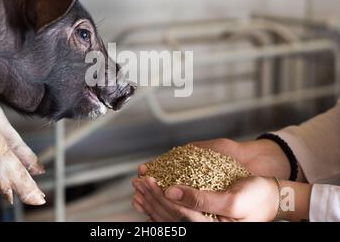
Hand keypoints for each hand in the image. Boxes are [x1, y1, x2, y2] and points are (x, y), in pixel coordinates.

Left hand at [132, 137, 297, 220]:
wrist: (273, 197)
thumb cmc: (258, 196)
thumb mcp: (233, 199)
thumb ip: (201, 198)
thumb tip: (172, 192)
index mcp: (212, 228)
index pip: (178, 215)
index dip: (159, 197)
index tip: (146, 181)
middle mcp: (205, 229)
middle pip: (170, 217)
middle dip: (151, 198)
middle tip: (137, 182)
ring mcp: (203, 225)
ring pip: (170, 218)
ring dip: (152, 203)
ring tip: (137, 191)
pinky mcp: (203, 218)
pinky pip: (177, 216)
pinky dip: (161, 206)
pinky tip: (150, 199)